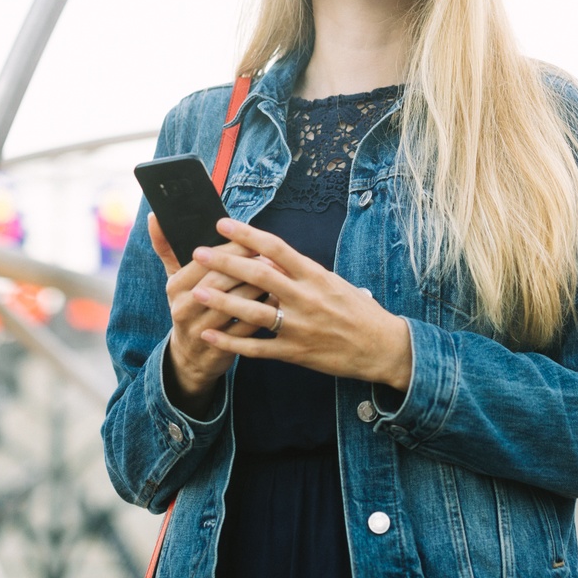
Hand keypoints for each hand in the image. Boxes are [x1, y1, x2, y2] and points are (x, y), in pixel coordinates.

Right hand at [148, 213, 269, 415]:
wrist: (191, 355)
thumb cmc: (189, 305)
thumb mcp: (175, 279)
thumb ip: (166, 247)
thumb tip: (154, 214)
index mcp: (175, 287)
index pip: (204, 261)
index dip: (230, 249)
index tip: (253, 238)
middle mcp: (183, 309)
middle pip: (219, 281)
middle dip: (247, 266)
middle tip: (270, 255)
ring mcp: (201, 331)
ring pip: (234, 304)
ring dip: (258, 287)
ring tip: (277, 274)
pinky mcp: (220, 349)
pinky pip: (246, 327)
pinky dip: (263, 310)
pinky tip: (277, 298)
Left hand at [191, 218, 412, 391]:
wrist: (381, 347)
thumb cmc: (356, 310)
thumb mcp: (332, 282)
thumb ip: (299, 272)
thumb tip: (267, 257)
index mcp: (315, 275)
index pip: (276, 248)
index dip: (247, 234)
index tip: (222, 224)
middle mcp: (306, 298)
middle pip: (260, 275)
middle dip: (226, 263)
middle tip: (199, 251)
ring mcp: (300, 326)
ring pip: (254, 312)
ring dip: (223, 300)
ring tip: (197, 291)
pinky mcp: (296, 353)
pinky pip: (257, 348)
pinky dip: (231, 342)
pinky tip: (209, 334)